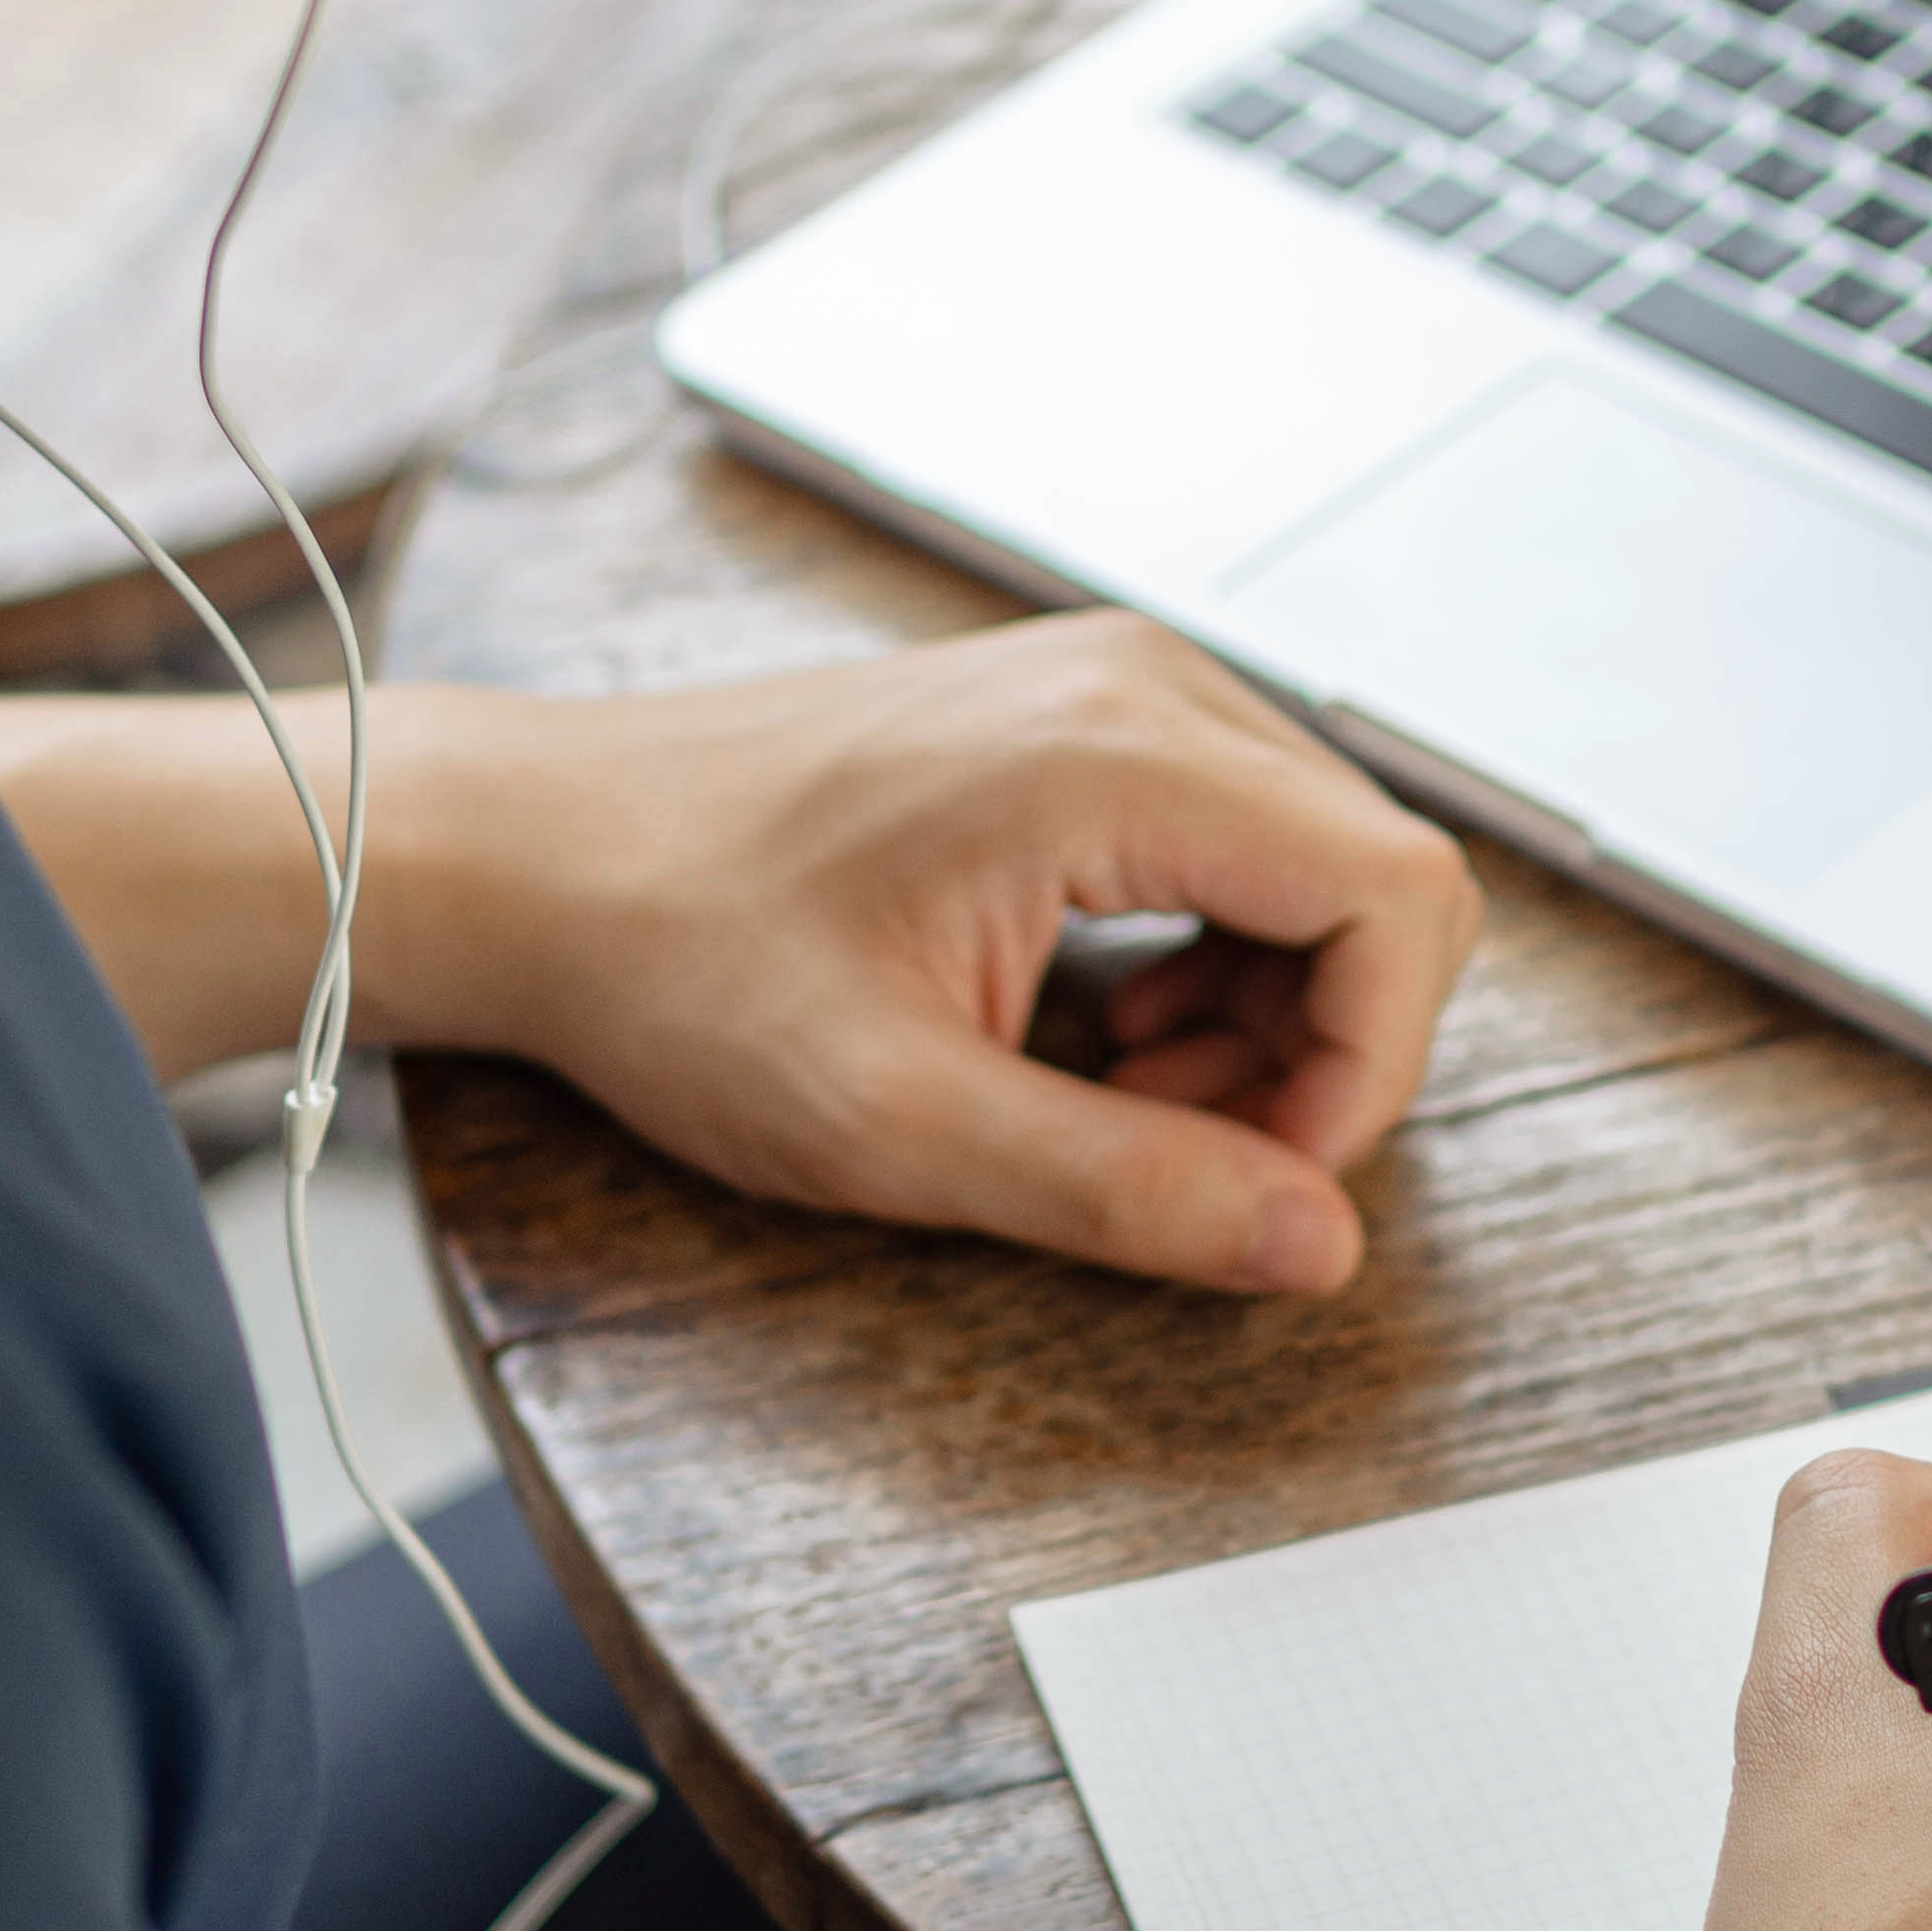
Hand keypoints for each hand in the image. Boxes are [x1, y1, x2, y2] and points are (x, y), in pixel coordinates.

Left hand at [355, 614, 1485, 1293]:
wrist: (532, 853)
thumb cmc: (673, 958)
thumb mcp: (896, 1122)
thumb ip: (1125, 1190)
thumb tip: (1312, 1244)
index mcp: (1118, 755)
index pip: (1399, 900)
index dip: (1370, 1070)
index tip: (1258, 1182)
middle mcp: (1140, 686)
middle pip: (1375, 880)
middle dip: (1316, 1052)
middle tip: (1166, 1154)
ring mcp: (1109, 689)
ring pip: (1315, 868)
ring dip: (1263, 1018)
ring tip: (1109, 1102)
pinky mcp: (1076, 721)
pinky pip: (1235, 843)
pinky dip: (1209, 962)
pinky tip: (1095, 1036)